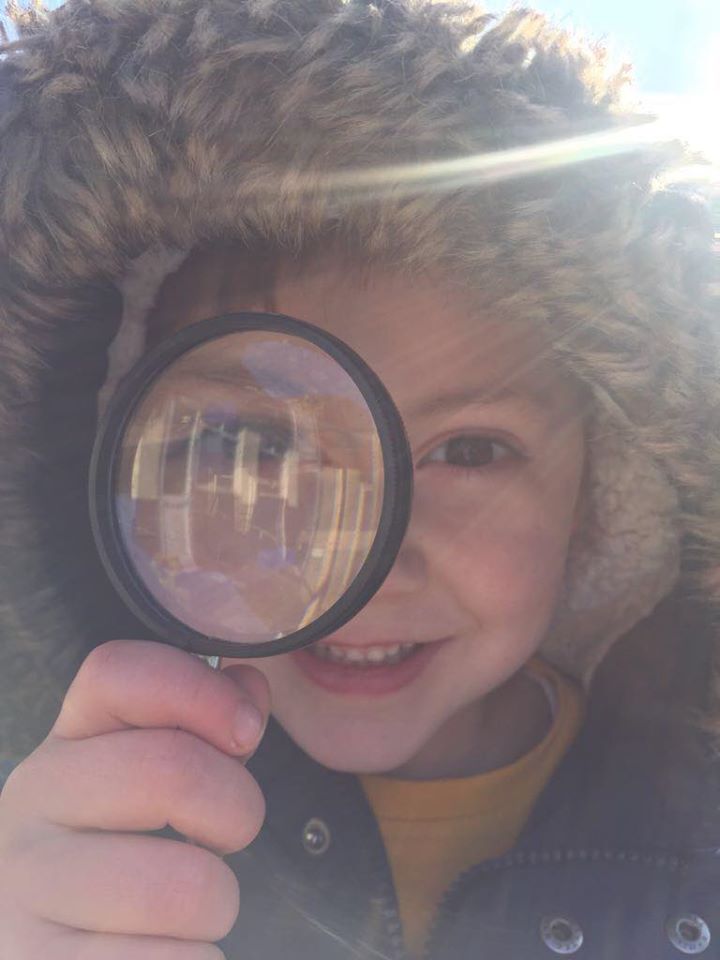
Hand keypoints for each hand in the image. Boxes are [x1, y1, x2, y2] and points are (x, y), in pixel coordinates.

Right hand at [0, 639, 269, 957]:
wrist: (44, 953)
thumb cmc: (116, 862)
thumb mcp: (148, 785)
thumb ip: (202, 731)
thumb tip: (249, 688)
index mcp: (65, 745)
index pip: (118, 672)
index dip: (199, 690)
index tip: (246, 731)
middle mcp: (31, 803)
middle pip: (170, 770)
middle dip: (238, 810)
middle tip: (229, 839)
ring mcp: (24, 890)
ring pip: (183, 886)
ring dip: (217, 906)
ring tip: (188, 912)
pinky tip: (164, 953)